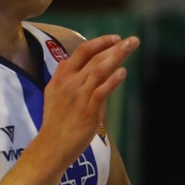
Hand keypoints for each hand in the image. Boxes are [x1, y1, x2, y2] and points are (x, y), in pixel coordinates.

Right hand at [34, 35, 136, 170]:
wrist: (52, 145)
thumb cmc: (56, 121)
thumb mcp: (54, 93)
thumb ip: (67, 77)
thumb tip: (80, 64)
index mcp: (61, 76)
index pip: (81, 51)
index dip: (100, 43)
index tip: (115, 38)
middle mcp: (69, 82)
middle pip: (94, 58)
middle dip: (115, 46)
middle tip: (132, 40)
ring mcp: (78, 96)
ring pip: (99, 70)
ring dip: (117, 56)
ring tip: (132, 48)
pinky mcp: (88, 110)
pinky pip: (102, 91)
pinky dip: (113, 80)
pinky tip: (123, 72)